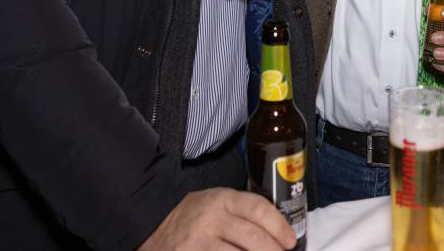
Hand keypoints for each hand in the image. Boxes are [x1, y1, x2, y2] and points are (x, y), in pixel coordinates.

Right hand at [139, 188, 295, 250]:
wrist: (152, 224)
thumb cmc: (194, 215)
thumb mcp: (218, 202)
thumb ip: (245, 213)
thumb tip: (280, 235)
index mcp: (222, 200)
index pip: (259, 209)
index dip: (280, 228)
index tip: (290, 242)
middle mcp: (211, 220)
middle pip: (254, 239)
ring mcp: (199, 243)